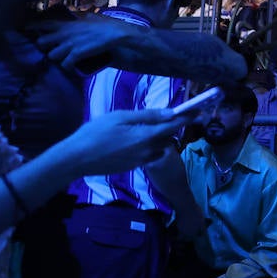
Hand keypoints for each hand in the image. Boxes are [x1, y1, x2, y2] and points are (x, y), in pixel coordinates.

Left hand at [33, 17, 136, 70]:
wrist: (115, 33)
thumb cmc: (105, 24)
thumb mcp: (89, 17)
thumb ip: (78, 18)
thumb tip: (76, 16)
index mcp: (66, 24)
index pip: (43, 24)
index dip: (32, 27)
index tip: (25, 29)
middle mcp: (64, 34)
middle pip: (41, 42)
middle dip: (44, 47)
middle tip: (50, 49)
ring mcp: (69, 45)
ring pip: (51, 56)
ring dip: (57, 59)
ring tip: (63, 59)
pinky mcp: (77, 54)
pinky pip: (65, 65)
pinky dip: (68, 67)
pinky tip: (72, 67)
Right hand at [56, 108, 188, 176]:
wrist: (77, 158)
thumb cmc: (96, 133)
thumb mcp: (121, 117)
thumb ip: (147, 116)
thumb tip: (170, 112)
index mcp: (146, 136)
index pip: (174, 126)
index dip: (187, 117)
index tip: (198, 111)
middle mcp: (149, 150)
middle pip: (169, 138)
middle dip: (170, 127)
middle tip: (164, 117)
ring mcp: (141, 160)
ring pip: (160, 148)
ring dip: (160, 139)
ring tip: (146, 129)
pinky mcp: (134, 166)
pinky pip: (149, 155)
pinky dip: (149, 146)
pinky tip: (132, 141)